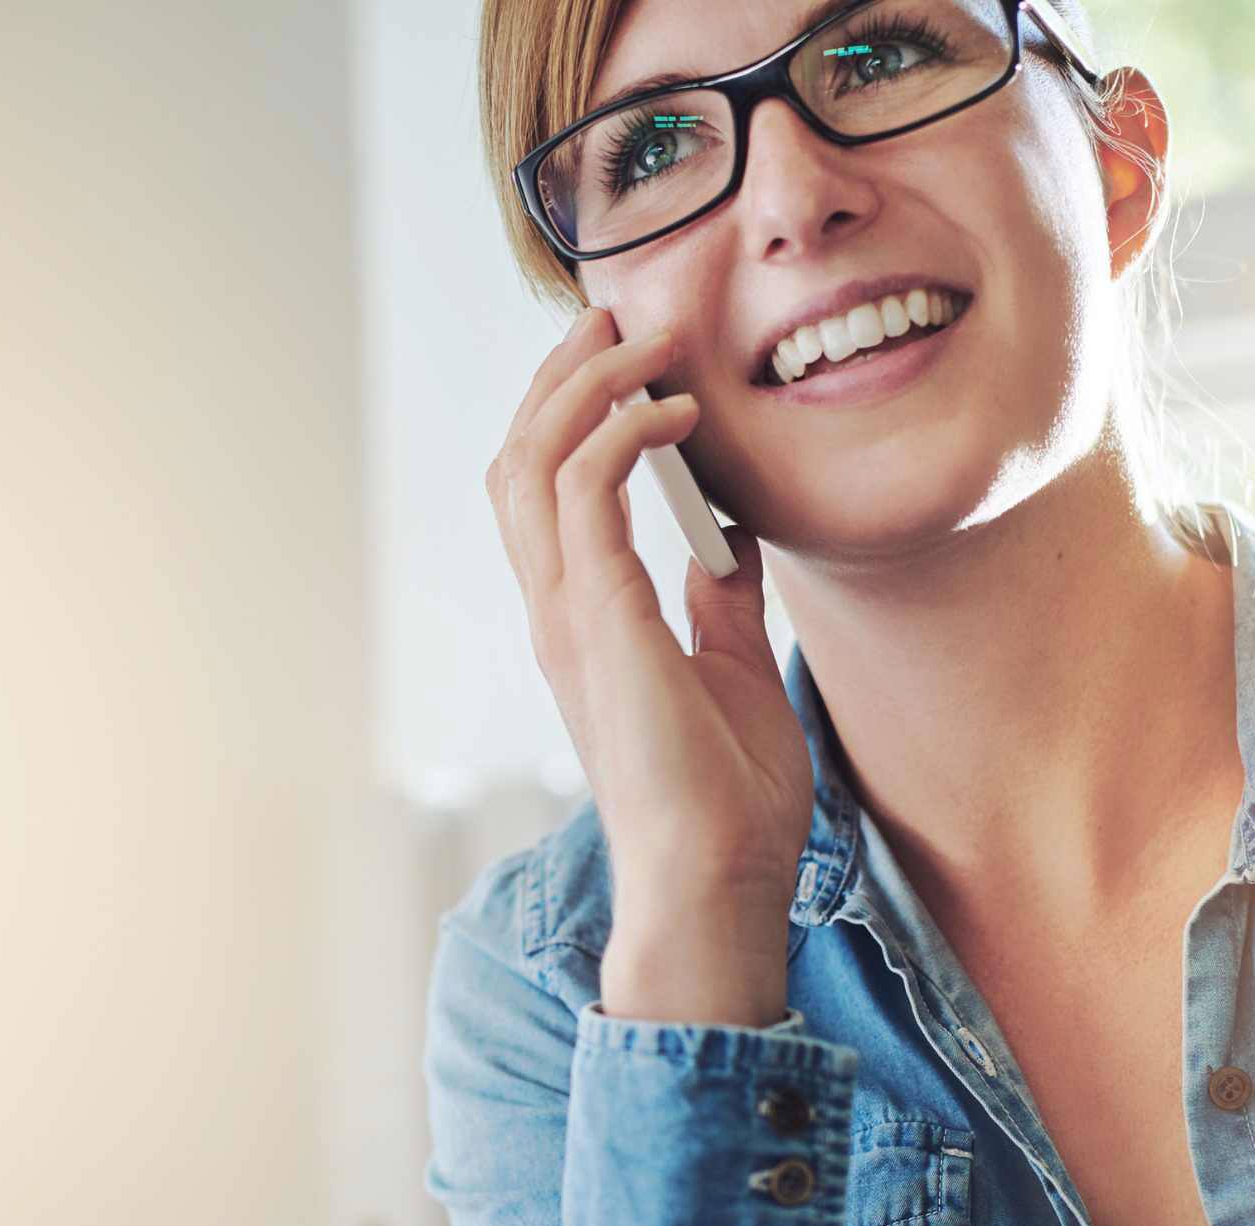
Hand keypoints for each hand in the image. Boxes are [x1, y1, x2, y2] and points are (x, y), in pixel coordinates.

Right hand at [483, 308, 812, 906]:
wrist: (717, 880)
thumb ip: (722, 604)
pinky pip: (587, 493)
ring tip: (646, 342)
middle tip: (620, 317)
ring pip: (533, 460)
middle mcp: (559, 612)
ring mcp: (570, 617)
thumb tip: (732, 543)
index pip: (543, 490)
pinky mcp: (602, 623)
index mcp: (583, 622)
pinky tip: (679, 413)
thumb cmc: (727, 801)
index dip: (571, 410)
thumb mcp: (735, 671)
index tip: (629, 357)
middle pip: (519, 457)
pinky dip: (622, 433)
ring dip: (586, 385)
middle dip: (561, 375)